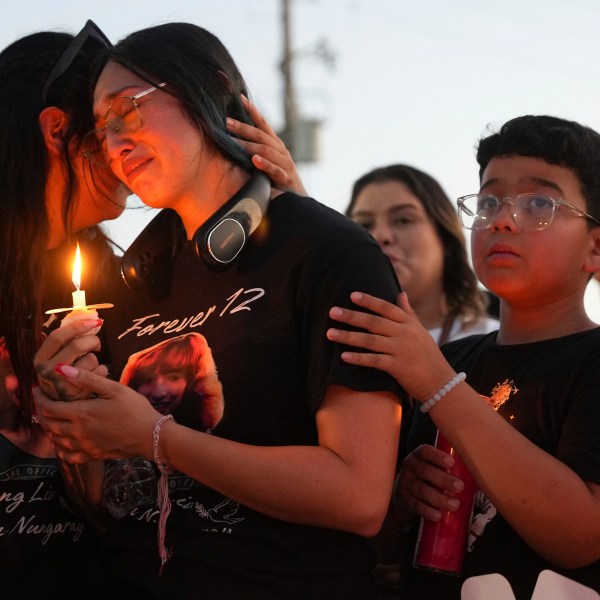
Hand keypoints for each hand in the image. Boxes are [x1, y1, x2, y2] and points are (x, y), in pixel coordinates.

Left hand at [33, 365, 160, 463]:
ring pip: (55, 439)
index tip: (37, 389)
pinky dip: (60, 448)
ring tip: (51, 417)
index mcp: (81, 413)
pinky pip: (67, 455)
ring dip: (48, 428)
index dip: (39, 398)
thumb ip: (87, 379)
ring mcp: (83, 446)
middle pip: (48, 424)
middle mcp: (77, 432)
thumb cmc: (134, 409)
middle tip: (42, 401)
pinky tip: (62, 441)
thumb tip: (61, 369)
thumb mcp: (114, 389)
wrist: (150, 436)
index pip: (48, 407)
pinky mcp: (91, 455)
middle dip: (41, 411)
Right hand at [34, 319, 107, 400]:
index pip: (57, 336)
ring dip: (95, 358)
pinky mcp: (76, 393)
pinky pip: (99, 371)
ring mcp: (61, 383)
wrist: (60, 405)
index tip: (93, 321)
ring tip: (90, 365)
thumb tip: (86, 317)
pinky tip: (95, 375)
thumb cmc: (61, 375)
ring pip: (90, 359)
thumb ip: (64, 342)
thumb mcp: (54, 359)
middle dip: (92, 340)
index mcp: (40, 359)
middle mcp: (47, 371)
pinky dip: (102, 369)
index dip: (77, 326)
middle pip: (77, 345)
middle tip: (96, 344)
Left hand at [227, 95, 307, 194]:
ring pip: (266, 150)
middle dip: (243, 127)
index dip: (252, 110)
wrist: (296, 200)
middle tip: (226, 121)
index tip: (240, 98)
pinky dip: (264, 164)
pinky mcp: (286, 178)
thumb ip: (255, 151)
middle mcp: (281, 151)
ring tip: (232, 141)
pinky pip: (275, 169)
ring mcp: (285, 164)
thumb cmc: (278, 181)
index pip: (263, 124)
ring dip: (248, 144)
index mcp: (276, 145)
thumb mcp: (266, 162)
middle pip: (261, 135)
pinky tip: (254, 160)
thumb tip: (233, 140)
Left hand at [327, 291, 455, 401]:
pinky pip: (374, 361)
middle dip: (351, 316)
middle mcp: (404, 334)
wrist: (441, 381)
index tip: (352, 295)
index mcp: (408, 324)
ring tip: (330, 334)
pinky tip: (344, 356)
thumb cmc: (428, 354)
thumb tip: (401, 293)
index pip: (386, 308)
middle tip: (332, 312)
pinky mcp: (397, 367)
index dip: (369, 301)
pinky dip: (359, 358)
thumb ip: (408, 312)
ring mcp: (400, 350)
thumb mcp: (420, 330)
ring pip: (370, 340)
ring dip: (348, 337)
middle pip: (373, 322)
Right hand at [394, 444, 464, 521]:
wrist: (403, 495)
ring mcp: (405, 484)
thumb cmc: (426, 479)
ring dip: (439, 498)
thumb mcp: (432, 468)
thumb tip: (476, 471)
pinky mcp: (405, 501)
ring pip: (421, 489)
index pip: (425, 451)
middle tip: (460, 486)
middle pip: (425, 470)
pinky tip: (439, 515)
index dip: (437, 456)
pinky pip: (416, 505)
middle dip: (443, 479)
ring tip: (455, 505)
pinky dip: (428, 511)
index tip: (452, 463)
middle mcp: (410, 468)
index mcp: (418, 456)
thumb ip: (448, 468)